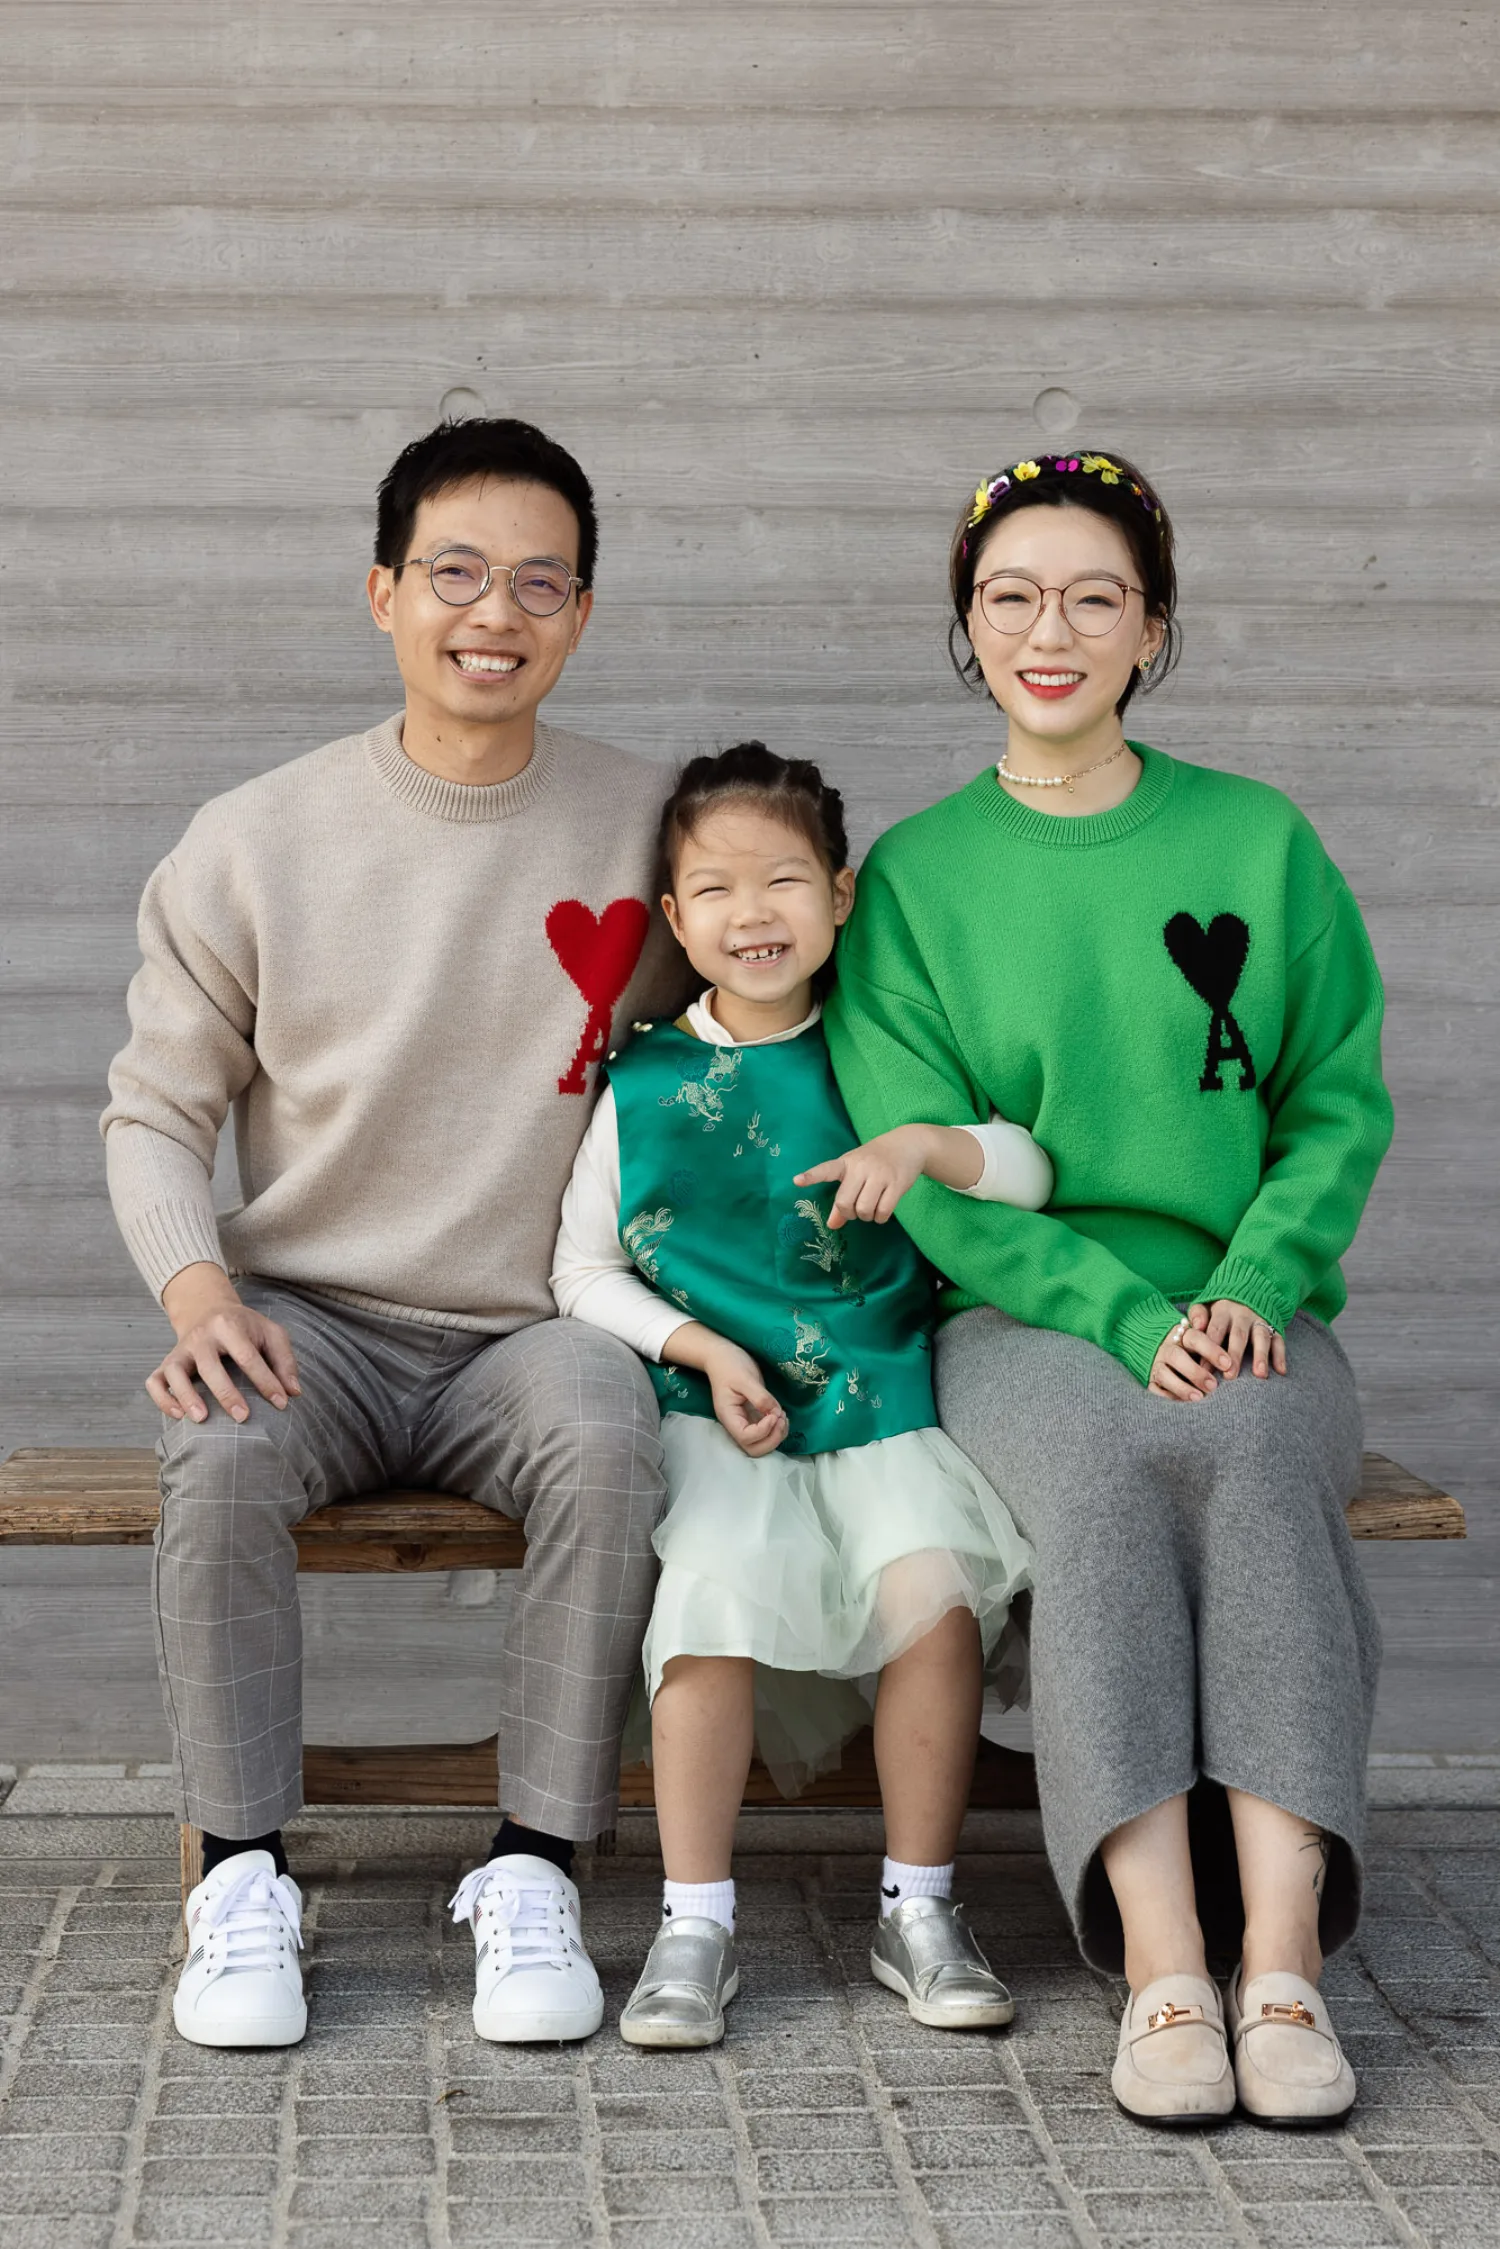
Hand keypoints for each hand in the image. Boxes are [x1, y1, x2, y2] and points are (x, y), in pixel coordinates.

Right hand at [148, 1263, 301, 1424]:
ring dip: (186, 1396)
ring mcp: (180, 1350)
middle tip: (243, 1417)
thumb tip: (294, 1392)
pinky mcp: (167, 1362)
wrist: (208, 1309)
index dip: (266, 1381)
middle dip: (226, 1393)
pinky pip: (154, 1381)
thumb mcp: (270, 1333)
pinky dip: (163, 1399)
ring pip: (175, 1373)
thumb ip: (285, 1360)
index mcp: (229, 1326)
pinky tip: (179, 1416)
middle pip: (210, 1365)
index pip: (247, 1356)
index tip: (281, 1403)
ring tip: (202, 1419)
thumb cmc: (245, 1327)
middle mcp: (201, 1336)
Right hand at [703, 1340, 788, 1456]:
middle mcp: (736, 1424)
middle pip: (753, 1449)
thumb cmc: (730, 1365)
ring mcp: (744, 1422)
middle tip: (780, 1418)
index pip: (746, 1438)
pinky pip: (766, 1433)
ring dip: (777, 1435)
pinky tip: (781, 1414)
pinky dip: (777, 1429)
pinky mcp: (753, 1417)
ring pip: (761, 1445)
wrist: (722, 1356)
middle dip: (772, 1439)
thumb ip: (760, 1397)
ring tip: (783, 1416)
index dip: (763, 1431)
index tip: (773, 1413)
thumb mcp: (745, 1378)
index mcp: (729, 1416)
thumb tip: (774, 1413)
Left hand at [794, 1125, 938, 1228]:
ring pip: (864, 1209)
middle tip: (856, 1209)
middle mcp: (861, 1167)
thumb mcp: (856, 1173)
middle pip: (845, 1202)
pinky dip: (880, 1218)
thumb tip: (832, 1225)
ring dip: (866, 1216)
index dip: (811, 1176)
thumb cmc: (875, 1161)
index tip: (796, 1181)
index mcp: (846, 1163)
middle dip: (850, 1213)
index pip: (826, 1170)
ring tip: (871, 1208)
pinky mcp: (897, 1183)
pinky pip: (883, 1211)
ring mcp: (880, 1174)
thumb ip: (842, 1199)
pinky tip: (881, 1212)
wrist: (908, 1144)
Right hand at [1148, 1313, 1235, 1402]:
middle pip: (1176, 1356)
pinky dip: (1170, 1396)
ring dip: (1182, 1387)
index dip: (1211, 1350)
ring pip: (1164, 1374)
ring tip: (1199, 1397)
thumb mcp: (1198, 1339)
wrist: (1152, 1346)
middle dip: (1195, 1372)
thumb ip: (1211, 1339)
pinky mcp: (1149, 1379)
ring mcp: (1155, 1364)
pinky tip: (1186, 1402)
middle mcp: (1165, 1348)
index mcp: (1180, 1334)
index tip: (1227, 1364)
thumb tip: (1224, 1351)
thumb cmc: (1188, 1346)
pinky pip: (1156, 1389)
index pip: (1195, 1338)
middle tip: (1213, 1385)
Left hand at [1188, 1298, 1286, 1380]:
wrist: (1249, 1288)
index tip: (1203, 1370)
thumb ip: (1198, 1314)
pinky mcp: (1275, 1325)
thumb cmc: (1220, 1308)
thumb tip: (1196, 1326)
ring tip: (1260, 1375)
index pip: (1215, 1330)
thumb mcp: (1205, 1304)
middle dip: (1234, 1355)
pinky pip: (1279, 1340)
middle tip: (1230, 1376)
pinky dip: (1280, 1356)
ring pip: (1261, 1338)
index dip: (1209, 1350)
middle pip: (1238, 1336)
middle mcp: (1242, 1315)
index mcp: (1223, 1311)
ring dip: (1261, 1356)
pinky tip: (1281, 1372)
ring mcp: (1260, 1320)